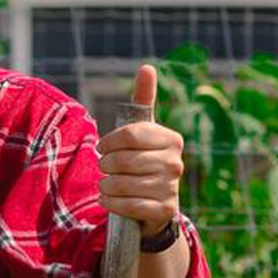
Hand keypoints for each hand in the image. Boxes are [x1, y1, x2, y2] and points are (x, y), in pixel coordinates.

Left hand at [95, 64, 183, 235]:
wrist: (154, 204)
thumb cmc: (143, 160)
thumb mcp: (143, 132)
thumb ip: (143, 100)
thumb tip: (147, 67)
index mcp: (172, 139)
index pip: (129, 134)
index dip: (108, 142)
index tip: (101, 147)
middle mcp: (176, 163)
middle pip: (122, 160)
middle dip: (105, 166)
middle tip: (105, 169)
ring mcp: (172, 188)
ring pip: (121, 183)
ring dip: (105, 185)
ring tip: (107, 184)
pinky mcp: (165, 211)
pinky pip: (127, 205)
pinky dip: (112, 203)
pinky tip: (110, 199)